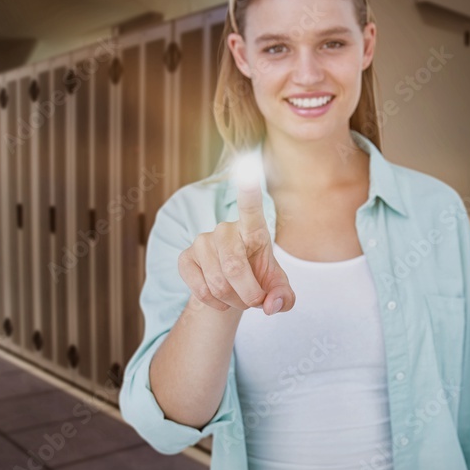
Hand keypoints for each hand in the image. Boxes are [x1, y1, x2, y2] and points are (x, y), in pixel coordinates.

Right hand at [177, 182, 295, 314]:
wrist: (231, 290)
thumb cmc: (258, 279)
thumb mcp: (277, 288)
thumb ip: (284, 297)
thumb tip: (272, 305)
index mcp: (253, 228)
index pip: (251, 207)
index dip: (248, 189)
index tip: (247, 165)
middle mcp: (225, 229)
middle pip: (233, 267)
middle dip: (248, 295)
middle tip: (255, 302)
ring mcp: (202, 241)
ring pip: (217, 283)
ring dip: (233, 302)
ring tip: (239, 299)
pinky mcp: (185, 258)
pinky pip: (201, 289)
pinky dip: (215, 304)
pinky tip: (221, 300)